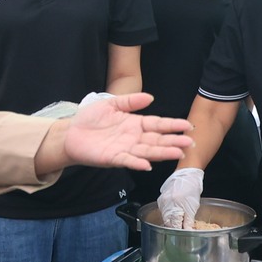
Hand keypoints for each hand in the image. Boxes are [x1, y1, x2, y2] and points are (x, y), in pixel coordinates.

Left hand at [62, 92, 191, 171]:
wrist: (71, 133)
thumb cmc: (90, 118)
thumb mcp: (112, 103)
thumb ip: (130, 101)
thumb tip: (150, 97)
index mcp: (135, 124)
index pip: (157, 124)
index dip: (172, 125)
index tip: (188, 125)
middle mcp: (133, 138)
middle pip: (157, 139)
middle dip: (173, 141)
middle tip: (190, 143)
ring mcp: (125, 149)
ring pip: (147, 151)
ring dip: (162, 153)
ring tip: (177, 153)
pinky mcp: (113, 158)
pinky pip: (127, 160)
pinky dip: (137, 163)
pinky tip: (148, 164)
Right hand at [157, 167, 203, 228]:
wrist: (187, 173)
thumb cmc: (192, 187)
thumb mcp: (193, 206)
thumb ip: (188, 220)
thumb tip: (187, 231)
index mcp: (174, 206)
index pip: (173, 225)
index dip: (179, 230)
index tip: (184, 233)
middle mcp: (166, 204)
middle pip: (168, 222)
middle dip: (175, 226)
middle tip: (183, 227)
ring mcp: (162, 201)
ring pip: (166, 217)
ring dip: (172, 220)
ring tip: (180, 219)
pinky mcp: (161, 199)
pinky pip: (164, 210)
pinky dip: (170, 213)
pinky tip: (176, 212)